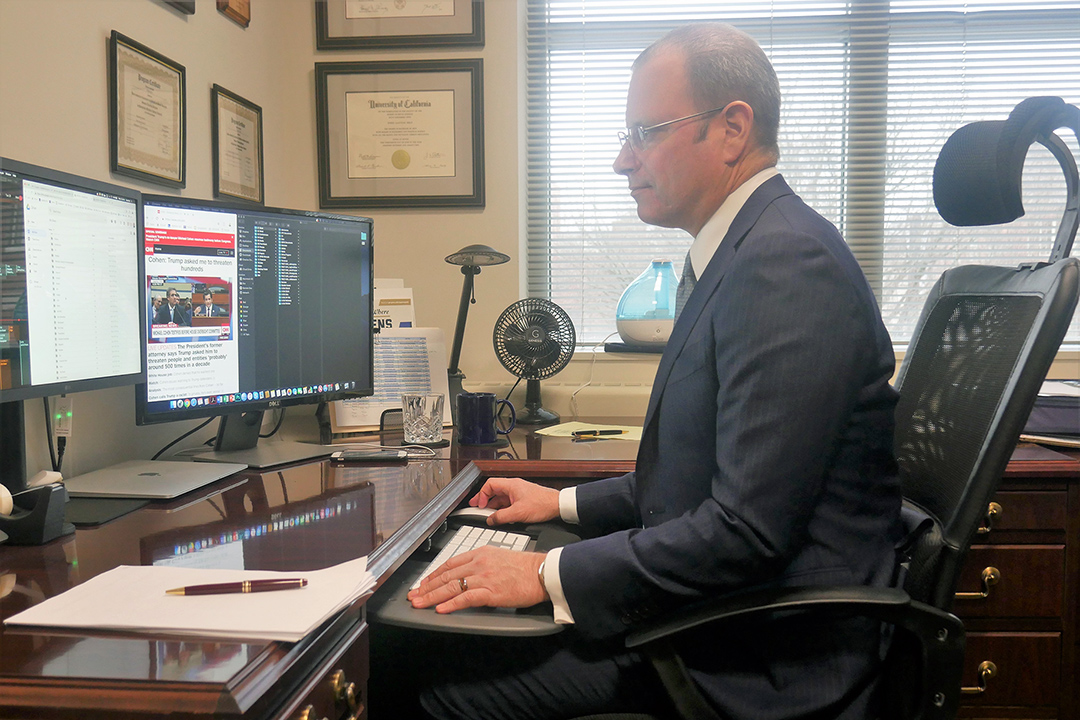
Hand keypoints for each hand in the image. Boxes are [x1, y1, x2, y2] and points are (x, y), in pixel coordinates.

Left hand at [408, 547, 546, 613]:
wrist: (541, 572)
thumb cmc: (525, 567)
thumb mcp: (499, 556)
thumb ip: (482, 563)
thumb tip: (469, 574)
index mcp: (480, 553)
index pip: (450, 564)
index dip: (434, 574)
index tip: (424, 582)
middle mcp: (479, 563)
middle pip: (446, 575)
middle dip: (426, 586)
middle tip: (413, 594)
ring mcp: (484, 577)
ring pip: (452, 586)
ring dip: (432, 596)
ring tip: (419, 603)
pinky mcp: (491, 592)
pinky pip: (466, 598)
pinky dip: (451, 604)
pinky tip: (441, 609)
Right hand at [469, 477, 559, 525]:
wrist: (558, 506)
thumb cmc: (542, 504)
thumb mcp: (518, 513)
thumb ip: (501, 516)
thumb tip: (490, 519)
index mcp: (511, 485)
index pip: (490, 484)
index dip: (482, 494)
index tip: (479, 505)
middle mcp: (514, 487)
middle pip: (494, 491)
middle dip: (484, 499)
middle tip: (476, 507)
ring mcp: (518, 493)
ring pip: (501, 498)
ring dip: (493, 505)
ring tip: (487, 514)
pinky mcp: (523, 499)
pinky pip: (508, 503)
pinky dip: (502, 509)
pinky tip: (501, 517)